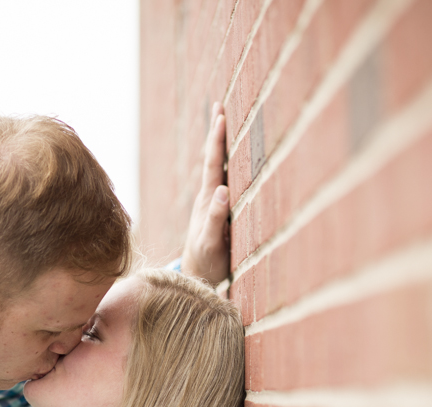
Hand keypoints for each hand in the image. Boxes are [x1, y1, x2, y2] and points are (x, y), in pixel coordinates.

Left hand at [181, 102, 229, 285]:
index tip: (220, 115)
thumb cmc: (208, 262)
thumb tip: (223, 190)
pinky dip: (228, 163)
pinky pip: (225, 180)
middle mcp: (209, 197)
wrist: (199, 277)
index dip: (217, 140)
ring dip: (222, 144)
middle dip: (216, 132)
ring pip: (219, 168)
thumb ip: (215, 218)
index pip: (213, 164)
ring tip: (223, 120)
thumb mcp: (212, 243)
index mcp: (208, 201)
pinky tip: (232, 155)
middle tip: (219, 104)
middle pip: (213, 159)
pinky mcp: (220, 211)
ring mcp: (214, 203)